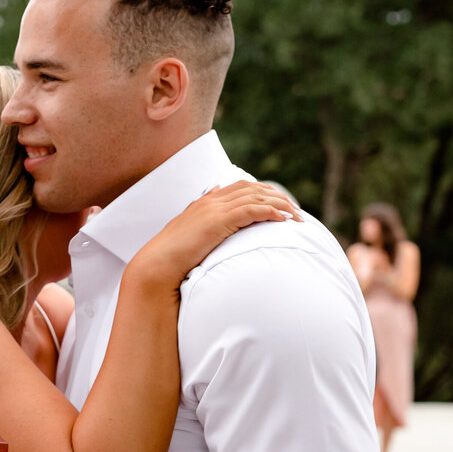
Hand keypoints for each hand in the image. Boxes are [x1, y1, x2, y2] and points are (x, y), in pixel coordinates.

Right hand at [131, 182, 297, 290]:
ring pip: (256, 197)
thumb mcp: (187, 234)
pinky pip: (252, 210)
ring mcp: (215, 209)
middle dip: (276, 195)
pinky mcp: (219, 221)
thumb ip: (201, 217)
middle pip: (252, 188)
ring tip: (296, 216)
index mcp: (205, 202)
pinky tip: (282, 219)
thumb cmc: (171, 257)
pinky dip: (270, 211)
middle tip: (294, 209)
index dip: (262, 191)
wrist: (157, 264)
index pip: (240, 187)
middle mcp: (211, 201)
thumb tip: (212, 198)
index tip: (278, 203)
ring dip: (280, 204)